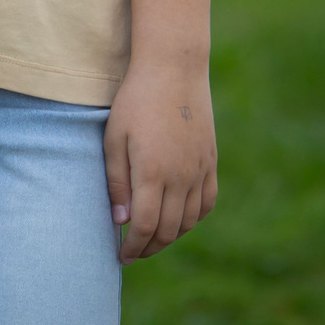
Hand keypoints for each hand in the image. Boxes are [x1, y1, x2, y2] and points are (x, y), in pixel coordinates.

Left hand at [104, 54, 217, 260]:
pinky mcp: (211, 162)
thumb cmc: (135, 100)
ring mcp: (200, 170)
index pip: (146, 227)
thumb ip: (117, 181)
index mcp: (153, 172)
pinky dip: (193, 219)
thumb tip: (121, 221)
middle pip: (169, 230)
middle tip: (133, 252)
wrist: (174, 69)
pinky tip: (179, 219)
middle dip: (150, 247)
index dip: (134, 247)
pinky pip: (207, 203)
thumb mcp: (114, 137)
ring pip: (190, 221)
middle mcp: (181, 177)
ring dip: (171, 236)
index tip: (122, 256)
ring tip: (152, 238)